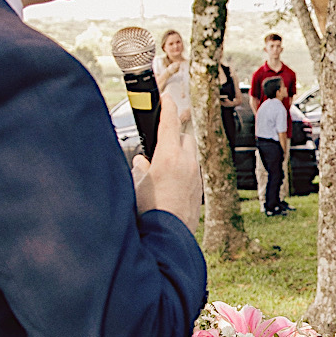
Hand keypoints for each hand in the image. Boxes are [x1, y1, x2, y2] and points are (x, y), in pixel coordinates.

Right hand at [133, 95, 201, 233]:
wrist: (169, 237)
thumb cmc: (150, 214)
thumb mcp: (136, 186)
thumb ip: (140, 169)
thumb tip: (142, 162)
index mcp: (168, 157)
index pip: (170, 122)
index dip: (167, 107)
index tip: (166, 99)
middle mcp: (186, 163)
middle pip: (185, 136)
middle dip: (175, 133)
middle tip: (162, 137)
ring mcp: (195, 176)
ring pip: (190, 153)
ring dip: (180, 152)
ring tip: (164, 163)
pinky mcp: (199, 189)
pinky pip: (193, 170)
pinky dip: (183, 168)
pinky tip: (171, 181)